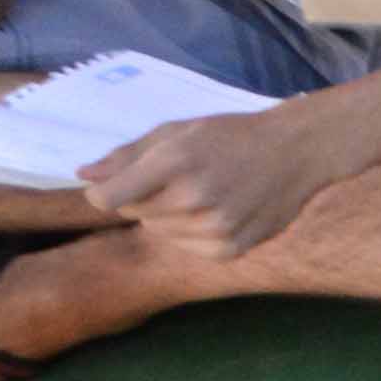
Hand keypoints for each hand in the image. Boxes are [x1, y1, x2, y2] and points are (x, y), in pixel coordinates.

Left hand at [78, 100, 339, 264]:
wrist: (297, 152)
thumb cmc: (230, 135)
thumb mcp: (177, 131)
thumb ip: (127, 155)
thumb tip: (82, 175)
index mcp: (175, 161)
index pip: (108, 198)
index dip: (105, 192)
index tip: (121, 184)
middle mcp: (193, 197)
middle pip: (133, 213)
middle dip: (144, 196)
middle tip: (180, 177)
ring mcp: (214, 227)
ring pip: (158, 231)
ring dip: (168, 216)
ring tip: (202, 193)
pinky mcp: (230, 249)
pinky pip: (186, 247)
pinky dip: (191, 233)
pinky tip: (216, 212)